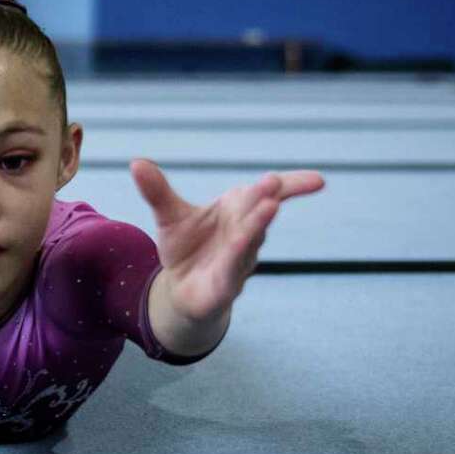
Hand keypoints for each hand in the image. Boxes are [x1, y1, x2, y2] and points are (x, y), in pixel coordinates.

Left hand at [130, 159, 323, 321]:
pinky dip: (234, 264)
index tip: (319, 180)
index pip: (270, 194)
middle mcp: (244, 235)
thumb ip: (158, 191)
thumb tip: (136, 163)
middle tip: (273, 184)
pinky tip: (236, 256)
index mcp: (239, 210)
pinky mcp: (222, 288)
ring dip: (256, 230)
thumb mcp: (169, 216)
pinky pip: (229, 275)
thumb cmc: (187, 247)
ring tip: (267, 209)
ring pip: (248, 245)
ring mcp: (237, 262)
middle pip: (258, 215)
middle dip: (265, 201)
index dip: (295, 186)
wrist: (182, 290)